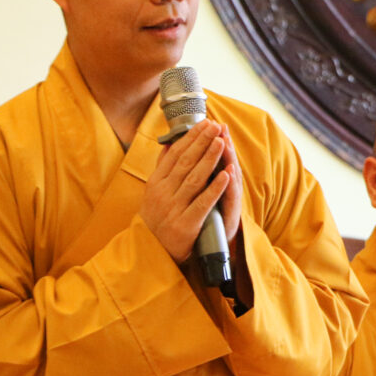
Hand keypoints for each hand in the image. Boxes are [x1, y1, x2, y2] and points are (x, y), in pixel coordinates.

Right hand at [141, 120, 240, 260]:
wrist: (150, 252)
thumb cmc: (155, 219)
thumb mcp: (152, 192)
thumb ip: (162, 168)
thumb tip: (169, 143)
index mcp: (156, 183)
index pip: (175, 154)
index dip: (191, 137)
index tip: (204, 123)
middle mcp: (163, 193)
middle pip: (185, 162)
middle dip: (201, 142)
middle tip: (215, 126)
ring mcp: (173, 208)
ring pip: (194, 179)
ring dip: (209, 159)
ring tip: (221, 142)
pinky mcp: (185, 225)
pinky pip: (202, 203)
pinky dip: (214, 188)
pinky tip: (226, 175)